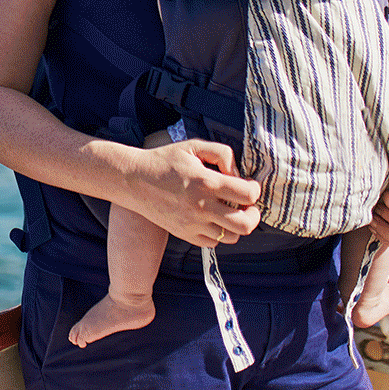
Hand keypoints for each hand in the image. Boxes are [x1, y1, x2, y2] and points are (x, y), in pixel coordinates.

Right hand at [131, 138, 261, 247]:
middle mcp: (201, 207)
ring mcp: (193, 224)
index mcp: (206, 182)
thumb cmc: (164, 161)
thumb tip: (237, 173)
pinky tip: (213, 219)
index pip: (248, 195)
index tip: (248, 185)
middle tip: (248, 206)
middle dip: (254, 215)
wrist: (134, 180)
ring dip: (237, 224)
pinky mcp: (185, 234)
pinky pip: (213, 243)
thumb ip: (221, 153)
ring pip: (232, 237)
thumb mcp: (193, 146)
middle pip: (245, 224)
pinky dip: (219, 233)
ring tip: (230, 212)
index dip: (254, 189)